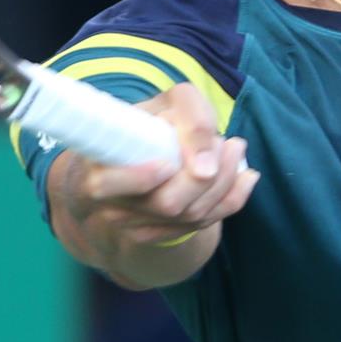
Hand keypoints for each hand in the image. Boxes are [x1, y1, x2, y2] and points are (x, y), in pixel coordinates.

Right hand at [55, 83, 258, 252]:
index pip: (105, 186)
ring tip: (235, 149)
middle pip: (167, 204)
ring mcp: (137, 228)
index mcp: (95, 170)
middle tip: (226, 142)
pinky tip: (245, 176)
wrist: (135, 157)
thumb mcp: (166, 104)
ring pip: (192, 216)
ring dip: (225, 181)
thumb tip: (207, 163)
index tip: (167, 164)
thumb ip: (190, 115)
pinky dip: (233, 198)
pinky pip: (205, 224)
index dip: (139, 178)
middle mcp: (110, 207)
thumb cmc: (148, 124)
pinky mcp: (165, 237)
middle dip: (207, 174)